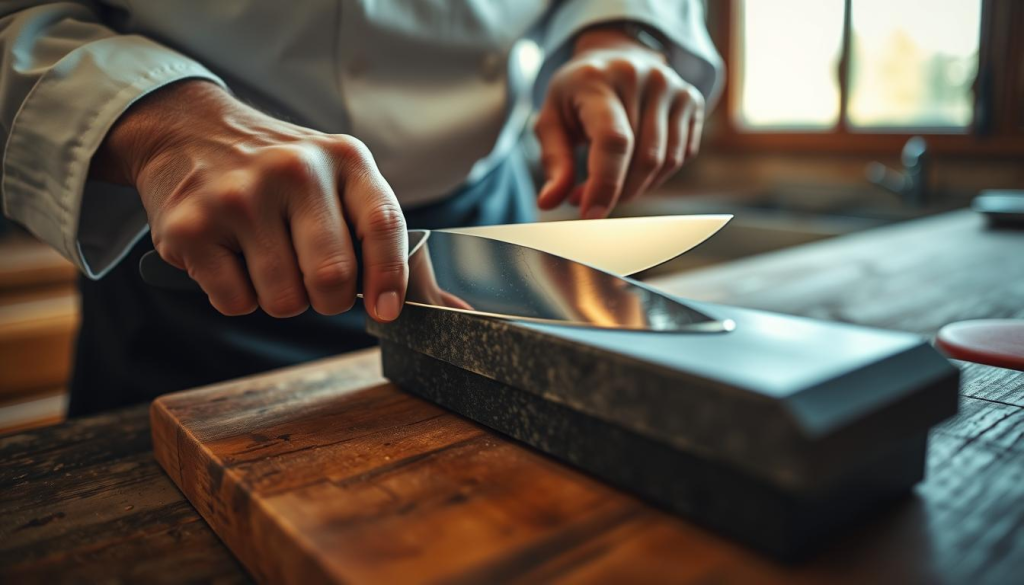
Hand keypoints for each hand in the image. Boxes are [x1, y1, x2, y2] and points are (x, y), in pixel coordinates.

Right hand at [91, 80, 407, 320]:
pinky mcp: (190, 227)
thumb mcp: (341, 182)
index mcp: (344, 159)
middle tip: (314, 278)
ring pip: (284, 301)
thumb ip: (390, 245)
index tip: (386, 311)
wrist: (188, 130)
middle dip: (329, 299)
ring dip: (280, 296)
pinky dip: (238, 296)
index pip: (382, 224)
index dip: (389, 277)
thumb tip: (457, 313)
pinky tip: (230, 255)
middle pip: (333, 278)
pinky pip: (236, 303)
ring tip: (265, 255)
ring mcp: (238, 197)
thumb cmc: (283, 173)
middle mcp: (293, 170)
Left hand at [534, 27, 705, 218]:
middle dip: (616, 192)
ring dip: (636, 187)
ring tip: (609, 184)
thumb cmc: (577, 94)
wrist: (615, 55)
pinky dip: (655, 176)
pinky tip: (633, 169)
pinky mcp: (692, 99)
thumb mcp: (552, 120)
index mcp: (599, 80)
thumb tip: (550, 203)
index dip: (604, 185)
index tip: (590, 215)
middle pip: (642, 159)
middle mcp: (643, 77)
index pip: (613, 141)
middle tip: (588, 199)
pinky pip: (680, 156)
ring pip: (664, 162)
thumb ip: (555, 162)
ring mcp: (673, 86)